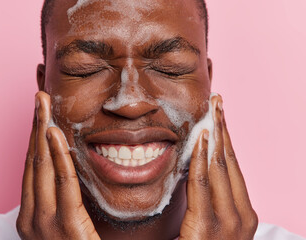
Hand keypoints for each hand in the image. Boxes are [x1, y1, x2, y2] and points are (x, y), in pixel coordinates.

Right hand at [16, 91, 99, 239]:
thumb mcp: (66, 221)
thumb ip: (65, 197)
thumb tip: (66, 168)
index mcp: (33, 214)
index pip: (33, 166)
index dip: (35, 136)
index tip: (41, 111)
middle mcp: (31, 217)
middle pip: (33, 162)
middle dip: (35, 127)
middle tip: (39, 98)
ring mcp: (43, 224)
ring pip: (41, 168)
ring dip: (41, 134)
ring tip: (43, 105)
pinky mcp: (65, 229)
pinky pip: (61, 186)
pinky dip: (57, 158)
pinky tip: (55, 135)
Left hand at [179, 96, 257, 239]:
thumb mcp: (209, 224)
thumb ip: (206, 199)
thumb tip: (195, 167)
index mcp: (244, 214)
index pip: (234, 168)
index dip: (227, 139)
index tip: (220, 116)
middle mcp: (242, 216)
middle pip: (231, 162)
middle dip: (224, 129)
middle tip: (218, 103)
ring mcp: (230, 222)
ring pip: (222, 169)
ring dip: (217, 136)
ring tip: (212, 110)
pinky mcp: (209, 227)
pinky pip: (204, 185)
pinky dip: (204, 159)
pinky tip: (203, 138)